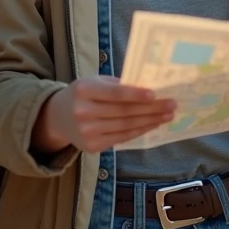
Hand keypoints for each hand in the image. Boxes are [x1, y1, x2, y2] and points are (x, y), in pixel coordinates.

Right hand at [32, 76, 175, 153]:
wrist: (57, 117)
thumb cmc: (82, 94)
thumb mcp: (94, 82)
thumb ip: (117, 84)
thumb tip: (149, 88)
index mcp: (84, 90)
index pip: (115, 93)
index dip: (136, 95)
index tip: (156, 94)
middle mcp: (83, 112)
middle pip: (124, 111)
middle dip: (151, 109)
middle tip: (171, 105)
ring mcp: (87, 132)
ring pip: (126, 126)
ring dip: (150, 121)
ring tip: (167, 115)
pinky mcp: (92, 146)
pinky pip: (122, 138)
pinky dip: (139, 131)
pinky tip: (152, 125)